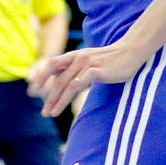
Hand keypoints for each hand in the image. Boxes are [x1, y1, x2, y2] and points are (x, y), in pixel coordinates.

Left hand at [30, 39, 147, 116]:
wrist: (131, 51)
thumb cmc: (111, 59)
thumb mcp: (90, 62)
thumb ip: (76, 70)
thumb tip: (63, 82)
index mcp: (74, 55)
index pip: (52, 64)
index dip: (42, 77)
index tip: (34, 90)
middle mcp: (78, 58)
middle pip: (58, 80)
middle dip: (49, 97)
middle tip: (44, 113)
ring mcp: (87, 63)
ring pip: (66, 84)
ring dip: (57, 100)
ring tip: (51, 113)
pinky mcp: (97, 70)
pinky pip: (80, 82)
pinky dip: (70, 93)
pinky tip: (65, 103)